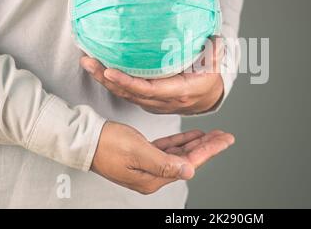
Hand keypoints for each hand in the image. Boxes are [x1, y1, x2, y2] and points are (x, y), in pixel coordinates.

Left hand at [81, 37, 224, 114]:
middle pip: (129, 92)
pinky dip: (110, 82)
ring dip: (103, 79)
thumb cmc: (209, 79)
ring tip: (87, 61)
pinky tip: (97, 68)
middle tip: (88, 61)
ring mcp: (152, 102)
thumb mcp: (215, 67)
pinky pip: (126, 92)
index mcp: (178, 93)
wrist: (206, 98)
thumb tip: (214, 38)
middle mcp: (161, 101)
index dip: (128, 82)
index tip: (109, 71)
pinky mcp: (146, 99)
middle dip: (106, 79)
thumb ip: (214, 53)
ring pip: (123, 93)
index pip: (148, 89)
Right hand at [91, 121, 233, 194]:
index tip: (226, 140)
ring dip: (196, 143)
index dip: (210, 150)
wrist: (84, 140)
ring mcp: (148, 166)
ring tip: (213, 134)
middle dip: (208, 146)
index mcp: (154, 177)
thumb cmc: (108, 144)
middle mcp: (153, 175)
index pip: (190, 163)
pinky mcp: (143, 155)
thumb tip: (190, 171)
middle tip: (225, 135)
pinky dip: (180, 141)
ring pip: (180, 153)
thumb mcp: (138, 152)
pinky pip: (168, 149)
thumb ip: (164, 163)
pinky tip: (192, 135)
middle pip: (188, 159)